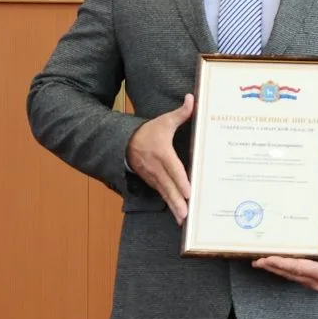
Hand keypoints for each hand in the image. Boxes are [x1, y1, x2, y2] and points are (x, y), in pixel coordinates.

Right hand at [125, 94, 193, 223]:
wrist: (124, 142)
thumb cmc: (148, 132)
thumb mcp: (164, 121)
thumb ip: (181, 113)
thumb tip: (193, 98)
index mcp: (161, 152)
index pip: (173, 168)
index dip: (180, 181)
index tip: (188, 192)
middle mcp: (156, 167)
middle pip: (168, 186)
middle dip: (177, 201)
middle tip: (186, 214)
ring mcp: (152, 176)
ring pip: (165, 193)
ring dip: (174, 207)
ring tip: (184, 220)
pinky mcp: (151, 182)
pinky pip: (162, 194)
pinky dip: (170, 204)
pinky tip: (179, 214)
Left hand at [252, 246, 317, 291]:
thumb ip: (312, 245)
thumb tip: (292, 235)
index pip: (298, 267)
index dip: (282, 263)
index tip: (269, 259)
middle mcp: (315, 282)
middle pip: (290, 273)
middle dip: (272, 266)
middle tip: (259, 260)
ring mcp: (310, 284)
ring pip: (288, 275)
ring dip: (272, 268)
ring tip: (259, 262)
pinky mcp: (305, 283)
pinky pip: (290, 275)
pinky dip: (279, 269)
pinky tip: (269, 265)